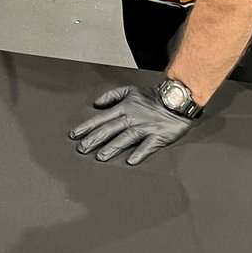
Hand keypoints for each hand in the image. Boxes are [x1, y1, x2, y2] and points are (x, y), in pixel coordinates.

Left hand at [69, 85, 196, 164]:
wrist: (176, 99)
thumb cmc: (153, 97)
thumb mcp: (130, 90)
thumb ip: (112, 95)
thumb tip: (96, 103)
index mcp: (124, 108)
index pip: (101, 118)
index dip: (87, 127)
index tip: (75, 135)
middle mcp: (132, 118)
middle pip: (110, 130)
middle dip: (94, 139)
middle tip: (82, 149)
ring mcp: (144, 128)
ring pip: (125, 138)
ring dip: (112, 148)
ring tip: (101, 156)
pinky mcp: (157, 136)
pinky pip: (147, 146)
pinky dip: (139, 153)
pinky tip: (131, 161)